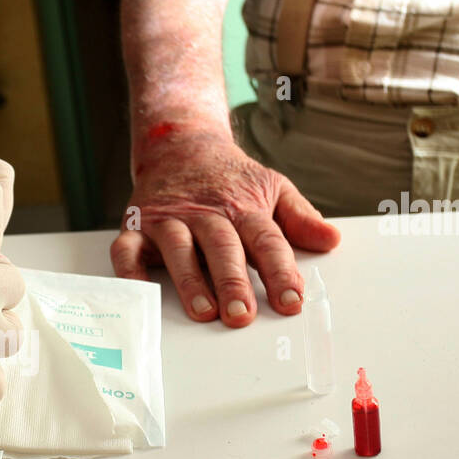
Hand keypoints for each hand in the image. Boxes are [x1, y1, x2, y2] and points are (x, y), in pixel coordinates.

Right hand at [111, 126, 340, 326]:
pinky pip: (127, 250)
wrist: (180, 144)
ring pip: (178, 250)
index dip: (280, 271)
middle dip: (232, 282)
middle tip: (242, 314)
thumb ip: (300, 217)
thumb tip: (332, 240)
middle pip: (222, 248)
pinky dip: (129, 272)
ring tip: (203, 311)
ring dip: (189, 281)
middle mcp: (205, 214)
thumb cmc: (229, 179)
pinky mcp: (137, 226)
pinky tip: (141, 293)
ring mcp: (168, 220)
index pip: (266, 241)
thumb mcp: (272, 187)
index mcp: (243, 208)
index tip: (291, 301)